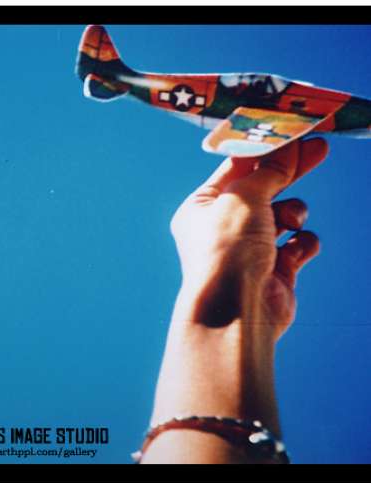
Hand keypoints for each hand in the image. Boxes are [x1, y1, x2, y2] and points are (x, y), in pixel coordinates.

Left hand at [170, 138, 327, 339]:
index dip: (265, 150)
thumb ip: (269, 171)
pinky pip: (298, 246)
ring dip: (292, 214)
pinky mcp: (275, 270)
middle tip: (319, 148)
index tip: (293, 133)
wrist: (235, 308)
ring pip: (284, 216)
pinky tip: (292, 252)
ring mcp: (250, 250)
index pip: (236, 169)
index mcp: (202, 208)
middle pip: (263, 188)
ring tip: (286, 222)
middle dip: (290, 170)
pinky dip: (301, 245)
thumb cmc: (226, 248)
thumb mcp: (243, 196)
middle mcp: (223, 228)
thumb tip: (289, 148)